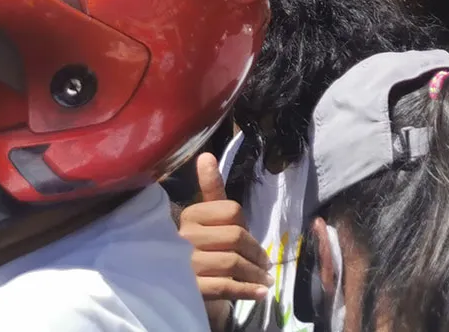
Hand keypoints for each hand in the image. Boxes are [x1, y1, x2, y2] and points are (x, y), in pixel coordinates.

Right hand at [178, 151, 268, 326]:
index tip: (251, 239)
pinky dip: (247, 290)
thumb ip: (212, 188)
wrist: (185, 288)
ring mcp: (184, 265)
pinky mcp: (190, 289)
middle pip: (235, 237)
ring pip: (232, 262)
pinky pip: (225, 286)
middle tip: (265, 265)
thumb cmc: (204, 247)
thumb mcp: (210, 217)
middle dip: (256, 253)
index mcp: (190, 215)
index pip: (231, 211)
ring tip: (264, 279)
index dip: (246, 226)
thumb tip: (206, 155)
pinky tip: (260, 292)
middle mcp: (183, 237)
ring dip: (255, 274)